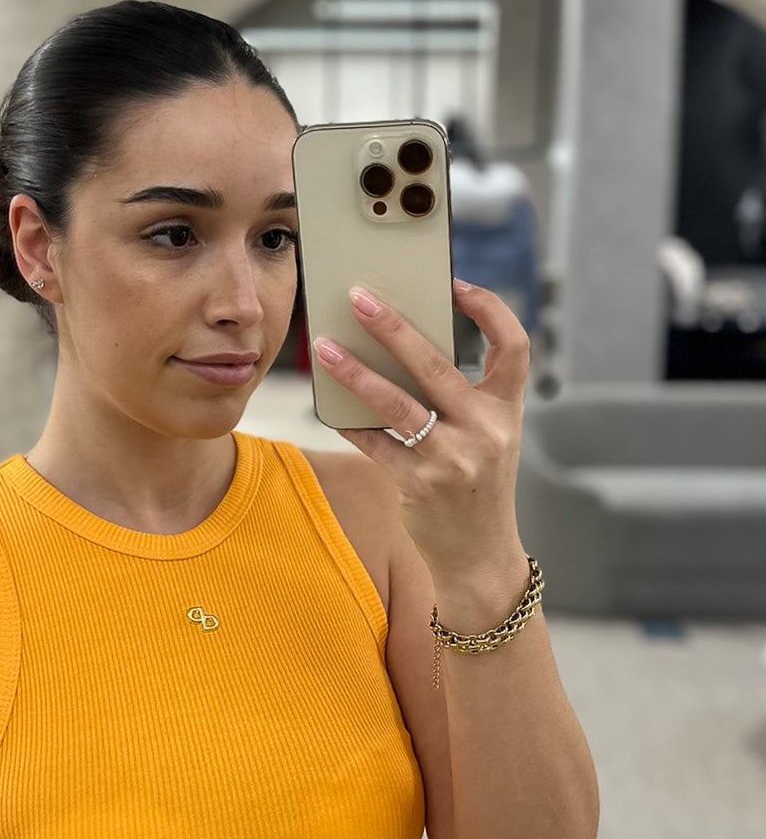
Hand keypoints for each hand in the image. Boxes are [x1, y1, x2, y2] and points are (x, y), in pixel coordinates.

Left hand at [312, 279, 529, 584]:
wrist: (480, 554)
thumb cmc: (476, 484)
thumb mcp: (488, 436)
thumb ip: (461, 398)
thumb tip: (398, 349)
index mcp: (507, 410)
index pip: (513, 346)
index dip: (489, 309)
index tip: (457, 284)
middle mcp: (486, 430)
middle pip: (435, 365)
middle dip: (393, 327)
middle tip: (359, 298)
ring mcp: (453, 459)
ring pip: (396, 404)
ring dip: (355, 373)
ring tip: (325, 349)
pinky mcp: (420, 485)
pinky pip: (375, 444)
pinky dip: (350, 423)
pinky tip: (329, 405)